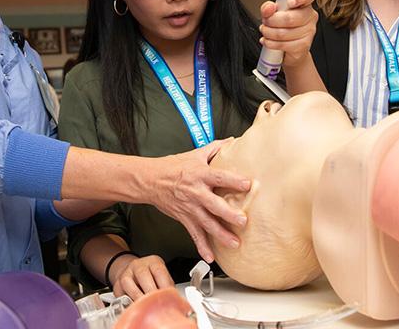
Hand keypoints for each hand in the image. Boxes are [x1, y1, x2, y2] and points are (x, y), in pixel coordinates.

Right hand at [109, 254, 173, 300]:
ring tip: (145, 306)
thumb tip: (175, 299)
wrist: (132, 272)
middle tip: (157, 303)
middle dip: (151, 292)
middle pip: (143, 276)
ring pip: (128, 284)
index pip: (159, 271)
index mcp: (153, 262)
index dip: (164, 286)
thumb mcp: (161, 276)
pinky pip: (121, 294)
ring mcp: (126, 273)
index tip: (168, 297)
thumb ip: (167, 285)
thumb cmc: (150, 276)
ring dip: (138, 297)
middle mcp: (138, 265)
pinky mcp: (117, 284)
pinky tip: (135, 305)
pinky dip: (127, 301)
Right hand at [147, 140, 249, 261]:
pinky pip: (194, 235)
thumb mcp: (195, 154)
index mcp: (200, 175)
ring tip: (234, 243)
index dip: (233, 180)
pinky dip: (202, 247)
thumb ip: (215, 148)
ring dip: (221, 235)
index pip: (219, 177)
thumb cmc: (173, 167)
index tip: (248, 184)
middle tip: (242, 221)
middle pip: (214, 205)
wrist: (150, 180)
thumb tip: (233, 141)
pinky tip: (211, 256)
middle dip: (228, 214)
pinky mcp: (184, 219)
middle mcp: (196, 193)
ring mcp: (190, 208)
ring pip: (207, 223)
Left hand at [259, 0, 318, 66]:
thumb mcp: (273, 13)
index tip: (289, 2)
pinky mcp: (304, 46)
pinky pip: (284, 45)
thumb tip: (268, 8)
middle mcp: (310, 16)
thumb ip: (268, 8)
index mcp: (304, 3)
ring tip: (265, 31)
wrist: (289, 49)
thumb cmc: (283, 27)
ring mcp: (309, 31)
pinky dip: (271, 43)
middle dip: (271, 21)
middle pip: (290, 18)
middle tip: (266, 22)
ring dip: (268, 33)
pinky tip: (268, 41)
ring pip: (284, 33)